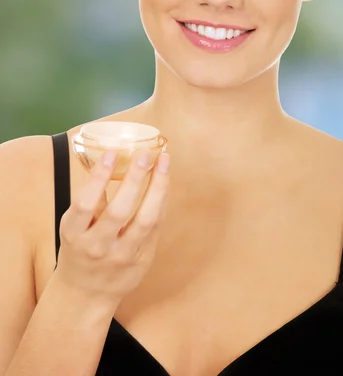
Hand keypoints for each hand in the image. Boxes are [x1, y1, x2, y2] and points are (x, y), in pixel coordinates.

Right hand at [54, 147, 169, 305]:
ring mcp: (123, 256)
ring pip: (146, 219)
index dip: (98, 177)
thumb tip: (110, 158)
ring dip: (158, 187)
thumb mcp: (74, 226)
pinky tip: (164, 181)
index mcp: (74, 234)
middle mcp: (98, 247)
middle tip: (144, 153)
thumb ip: (91, 199)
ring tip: (163, 161)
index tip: (111, 152)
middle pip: (120, 211)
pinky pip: (157, 225)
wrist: (86, 294)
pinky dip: (162, 200)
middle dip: (134, 179)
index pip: (85, 204)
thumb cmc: (80, 248)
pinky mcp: (143, 259)